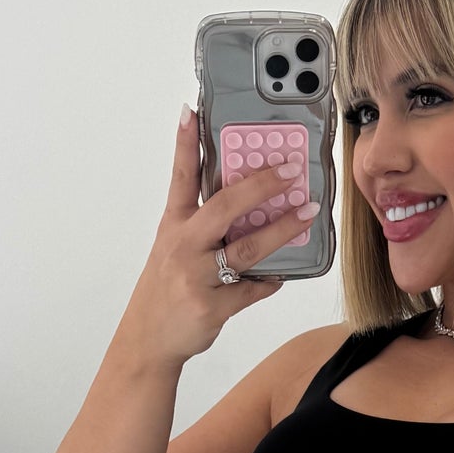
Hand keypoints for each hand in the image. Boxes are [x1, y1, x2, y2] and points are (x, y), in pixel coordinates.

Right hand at [114, 108, 322, 367]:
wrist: (147, 340)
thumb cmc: (165, 290)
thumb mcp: (173, 250)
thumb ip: (203, 227)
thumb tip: (247, 206)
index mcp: (174, 226)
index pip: (181, 178)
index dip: (185, 144)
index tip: (192, 111)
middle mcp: (183, 246)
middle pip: (225, 206)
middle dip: (261, 185)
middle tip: (289, 170)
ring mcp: (197, 277)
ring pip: (247, 249)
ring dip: (281, 229)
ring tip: (306, 213)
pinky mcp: (212, 306)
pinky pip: (252, 289)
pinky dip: (268, 282)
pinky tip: (278, 277)